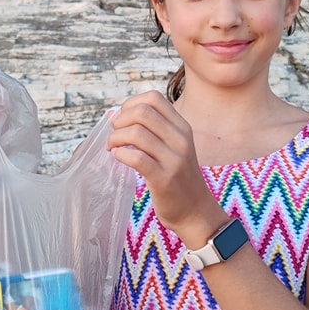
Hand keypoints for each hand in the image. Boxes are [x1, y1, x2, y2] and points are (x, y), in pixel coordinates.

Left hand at [107, 91, 221, 238]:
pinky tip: (118, 158)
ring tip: (113, 148)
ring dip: (116, 138)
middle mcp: (181, 139)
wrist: (195, 211)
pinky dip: (120, 155)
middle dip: (120, 121)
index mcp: (182, 127)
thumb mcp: (172, 147)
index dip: (130, 104)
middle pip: (142, 112)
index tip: (122, 120)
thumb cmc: (177, 177)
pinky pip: (136, 158)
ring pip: (136, 133)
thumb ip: (150, 130)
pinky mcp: (164, 179)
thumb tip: (113, 115)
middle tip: (114, 135)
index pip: (153, 98)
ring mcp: (174, 159)